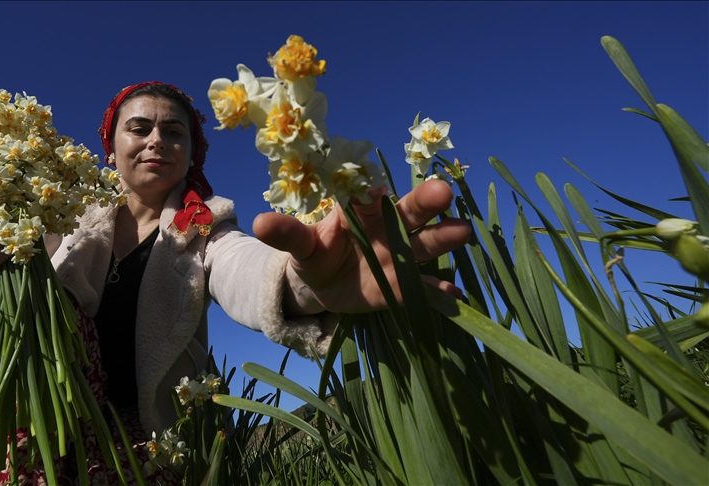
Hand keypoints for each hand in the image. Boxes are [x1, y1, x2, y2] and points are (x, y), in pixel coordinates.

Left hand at [253, 179, 471, 313]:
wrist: (324, 287)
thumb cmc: (313, 255)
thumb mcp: (299, 247)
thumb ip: (286, 234)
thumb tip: (258, 222)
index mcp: (358, 210)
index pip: (368, 195)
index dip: (374, 192)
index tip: (379, 190)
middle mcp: (385, 227)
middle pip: (406, 212)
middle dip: (424, 202)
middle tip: (443, 192)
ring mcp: (398, 256)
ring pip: (422, 244)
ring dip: (442, 237)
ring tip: (462, 232)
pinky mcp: (402, 285)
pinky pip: (421, 287)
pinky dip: (436, 290)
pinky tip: (454, 294)